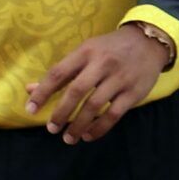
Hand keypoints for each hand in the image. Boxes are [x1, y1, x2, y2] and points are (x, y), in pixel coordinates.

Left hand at [25, 26, 172, 144]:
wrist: (148, 41)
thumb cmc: (109, 49)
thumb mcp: (84, 52)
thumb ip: (60, 72)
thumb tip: (29, 89)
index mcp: (85, 52)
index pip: (58, 73)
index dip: (42, 92)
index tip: (30, 109)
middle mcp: (102, 64)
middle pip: (76, 91)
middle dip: (61, 112)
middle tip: (51, 129)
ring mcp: (119, 79)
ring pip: (95, 106)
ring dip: (79, 125)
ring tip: (68, 138)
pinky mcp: (134, 92)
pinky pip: (114, 114)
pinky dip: (99, 128)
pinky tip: (88, 136)